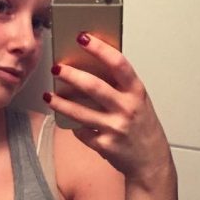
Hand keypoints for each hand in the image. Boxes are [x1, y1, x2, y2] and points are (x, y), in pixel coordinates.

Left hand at [44, 32, 172, 185]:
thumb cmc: (142, 128)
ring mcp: (115, 128)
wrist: (151, 161)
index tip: (83, 37)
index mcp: (136, 92)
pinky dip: (74, 126)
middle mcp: (127, 109)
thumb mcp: (138, 102)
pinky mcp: (104, 145)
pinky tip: (68, 121)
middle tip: (56, 67)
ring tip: (48, 95)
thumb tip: (90, 67)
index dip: (99, 49)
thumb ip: (119, 86)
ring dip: (60, 103)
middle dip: (71, 75)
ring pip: (80, 112)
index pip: (118, 63)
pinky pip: (81, 132)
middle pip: (93, 87)